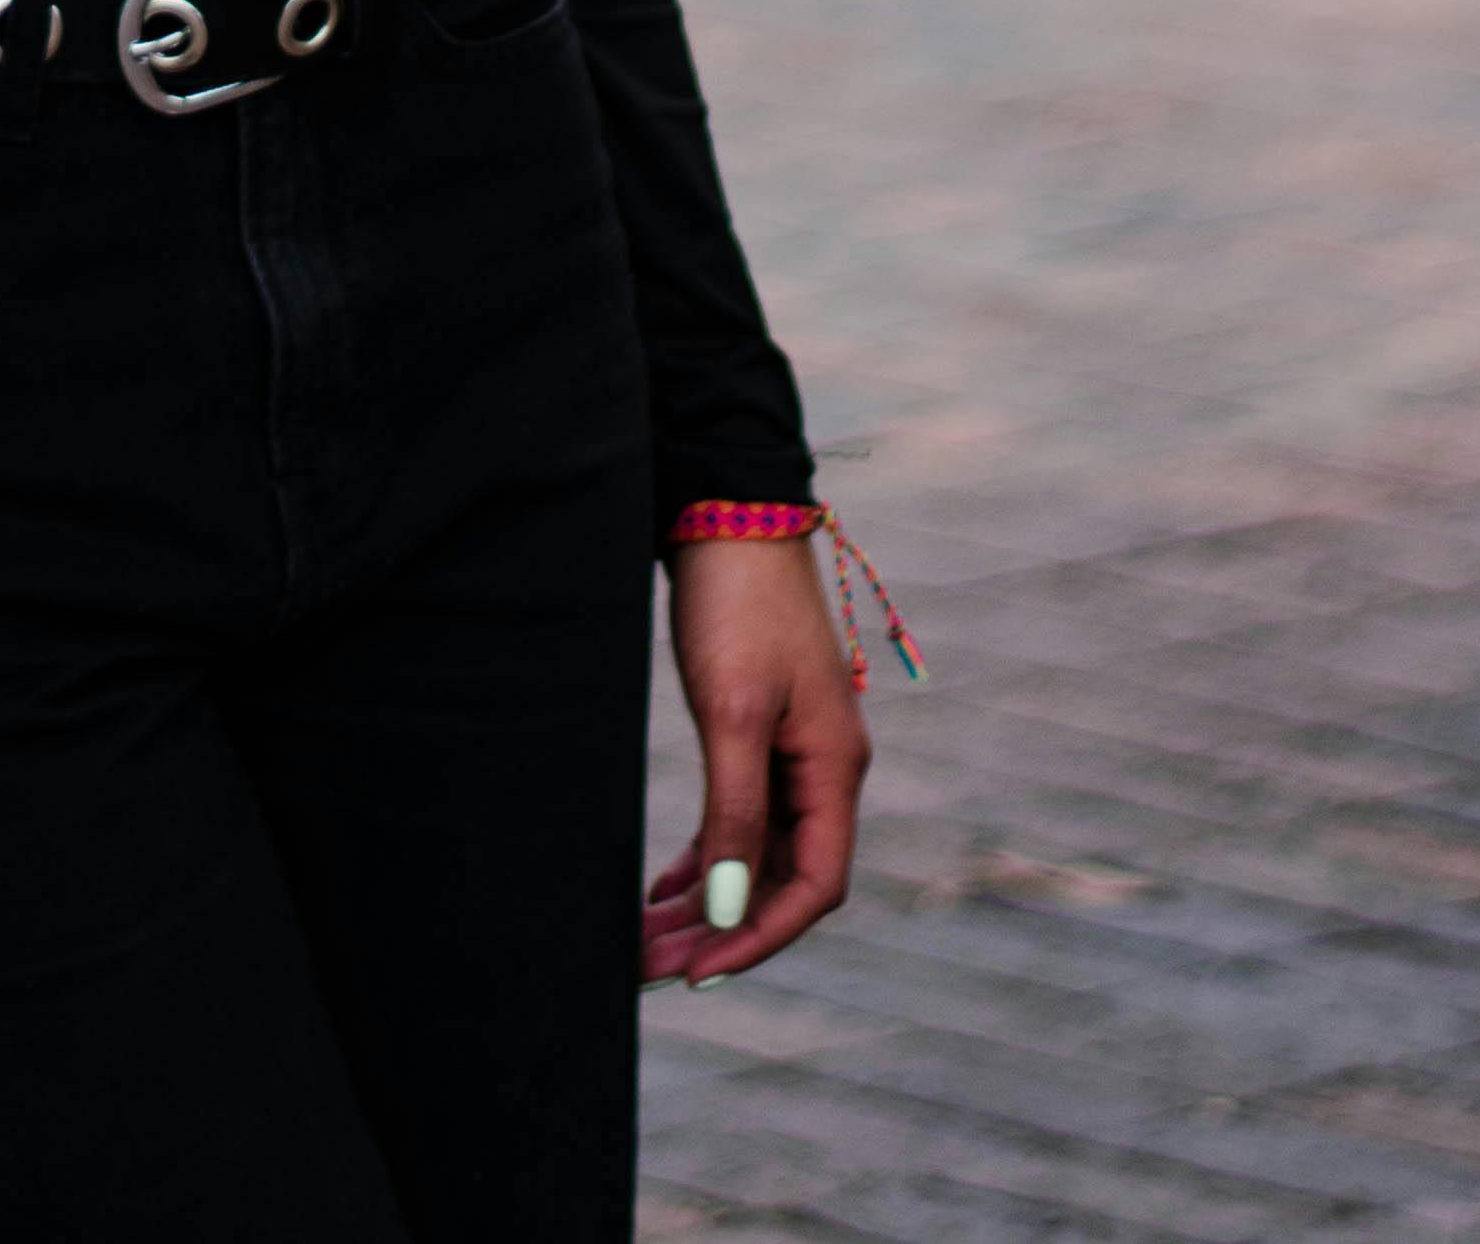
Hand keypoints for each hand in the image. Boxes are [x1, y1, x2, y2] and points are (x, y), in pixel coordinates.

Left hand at [643, 532, 868, 987]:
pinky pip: (739, 819)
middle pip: (780, 879)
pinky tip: (664, 888)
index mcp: (834, 769)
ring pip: (753, 853)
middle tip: (650, 967)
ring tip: (645, 940)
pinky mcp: (760, 731)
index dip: (760, 935)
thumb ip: (735, 811)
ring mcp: (793, 751)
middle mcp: (823, 770)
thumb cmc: (737, 604)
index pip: (814, 886)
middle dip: (721, 928)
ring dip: (706, 899)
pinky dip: (706, 858)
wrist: (726, 510)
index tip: (700, 969)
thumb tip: (728, 907)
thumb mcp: (733, 712)